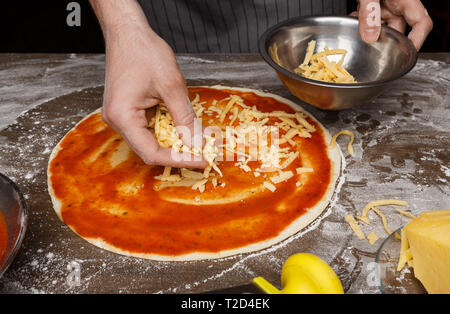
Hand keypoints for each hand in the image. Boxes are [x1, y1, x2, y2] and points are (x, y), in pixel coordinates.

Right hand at [101, 20, 206, 167]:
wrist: (128, 32)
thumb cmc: (144, 51)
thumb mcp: (171, 86)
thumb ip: (185, 118)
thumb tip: (197, 143)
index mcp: (123, 117)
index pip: (151, 153)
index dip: (179, 160)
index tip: (202, 159)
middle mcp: (117, 121)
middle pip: (150, 149)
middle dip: (179, 151)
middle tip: (204, 152)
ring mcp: (121, 116)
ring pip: (151, 139)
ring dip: (176, 140)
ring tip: (199, 139)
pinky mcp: (127, 110)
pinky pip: (149, 127)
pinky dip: (168, 128)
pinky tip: (184, 126)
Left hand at [351, 0, 432, 49]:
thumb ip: (369, 13)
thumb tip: (370, 37)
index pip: (422, 24)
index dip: (418, 41)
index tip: (406, 55)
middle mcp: (399, 3)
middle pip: (399, 30)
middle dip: (385, 40)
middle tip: (370, 46)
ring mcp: (387, 4)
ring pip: (382, 27)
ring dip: (369, 32)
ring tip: (357, 28)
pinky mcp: (375, 4)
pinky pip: (372, 20)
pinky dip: (362, 24)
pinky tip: (353, 20)